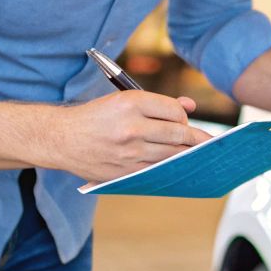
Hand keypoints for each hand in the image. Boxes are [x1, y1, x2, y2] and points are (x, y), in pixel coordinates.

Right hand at [43, 90, 213, 182]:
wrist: (61, 138)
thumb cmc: (95, 117)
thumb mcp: (122, 100)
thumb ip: (158, 104)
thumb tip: (189, 107)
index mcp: (130, 103)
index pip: (174, 111)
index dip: (184, 116)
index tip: (185, 120)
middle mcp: (131, 126)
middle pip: (177, 133)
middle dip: (196, 139)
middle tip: (210, 143)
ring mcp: (129, 151)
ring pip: (170, 154)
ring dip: (186, 155)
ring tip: (199, 155)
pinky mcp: (125, 170)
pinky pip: (156, 169)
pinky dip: (169, 167)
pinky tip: (178, 167)